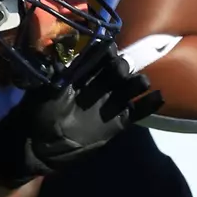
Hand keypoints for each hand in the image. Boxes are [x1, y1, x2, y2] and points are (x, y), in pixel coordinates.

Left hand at [0, 39, 161, 186]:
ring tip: (140, 81)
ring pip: (128, 88)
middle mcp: (99, 85)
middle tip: (120, 68)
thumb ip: (52, 76)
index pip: (97, 57)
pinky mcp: (117, 123)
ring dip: (135, 83)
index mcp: (81, 75)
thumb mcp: (42, 93)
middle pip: (116, 70)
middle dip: (120, 67)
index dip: (103, 52)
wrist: (38, 147)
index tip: (107, 49)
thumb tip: (56, 57)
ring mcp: (110, 104)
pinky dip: (148, 104)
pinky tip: (158, 96)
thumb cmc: (37, 115)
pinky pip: (136, 112)